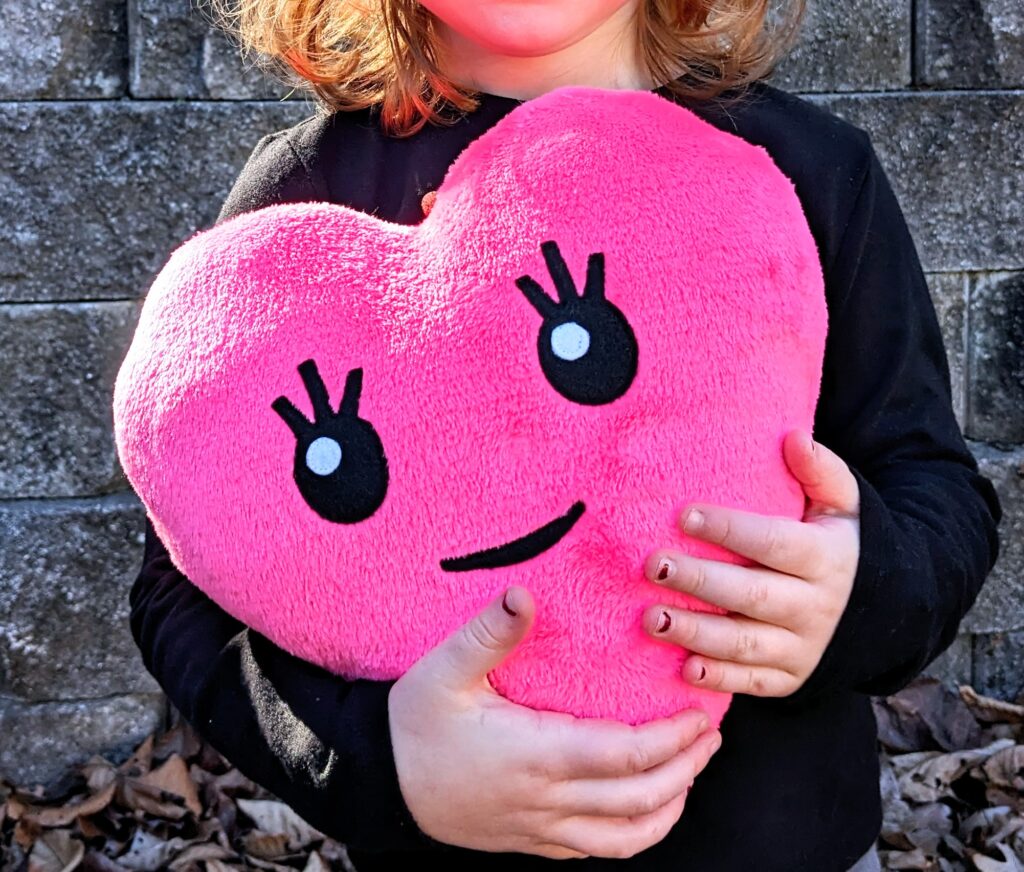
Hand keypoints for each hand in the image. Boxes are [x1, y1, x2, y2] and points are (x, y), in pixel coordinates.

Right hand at [388, 586, 720, 858]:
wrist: (377, 782)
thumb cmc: (412, 723)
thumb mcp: (442, 671)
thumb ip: (488, 633)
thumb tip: (524, 594)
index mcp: (535, 754)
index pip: (625, 756)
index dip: (672, 739)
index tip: (700, 715)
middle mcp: (546, 799)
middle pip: (639, 799)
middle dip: (686, 769)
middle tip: (711, 738)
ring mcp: (539, 828)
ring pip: (625, 838)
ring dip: (668, 808)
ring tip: (691, 775)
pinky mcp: (529, 842)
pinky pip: (595, 852)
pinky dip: (633, 836)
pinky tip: (643, 811)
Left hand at [642, 429, 860, 696]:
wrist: (882, 610)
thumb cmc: (839, 543)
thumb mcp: (844, 504)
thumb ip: (820, 471)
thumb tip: (793, 437)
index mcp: (826, 558)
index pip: (774, 542)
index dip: (730, 529)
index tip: (684, 514)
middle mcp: (816, 606)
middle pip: (753, 594)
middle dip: (701, 581)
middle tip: (654, 565)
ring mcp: (803, 647)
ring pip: (745, 642)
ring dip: (697, 633)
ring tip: (652, 617)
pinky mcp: (789, 677)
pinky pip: (752, 682)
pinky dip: (719, 679)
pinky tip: (684, 668)